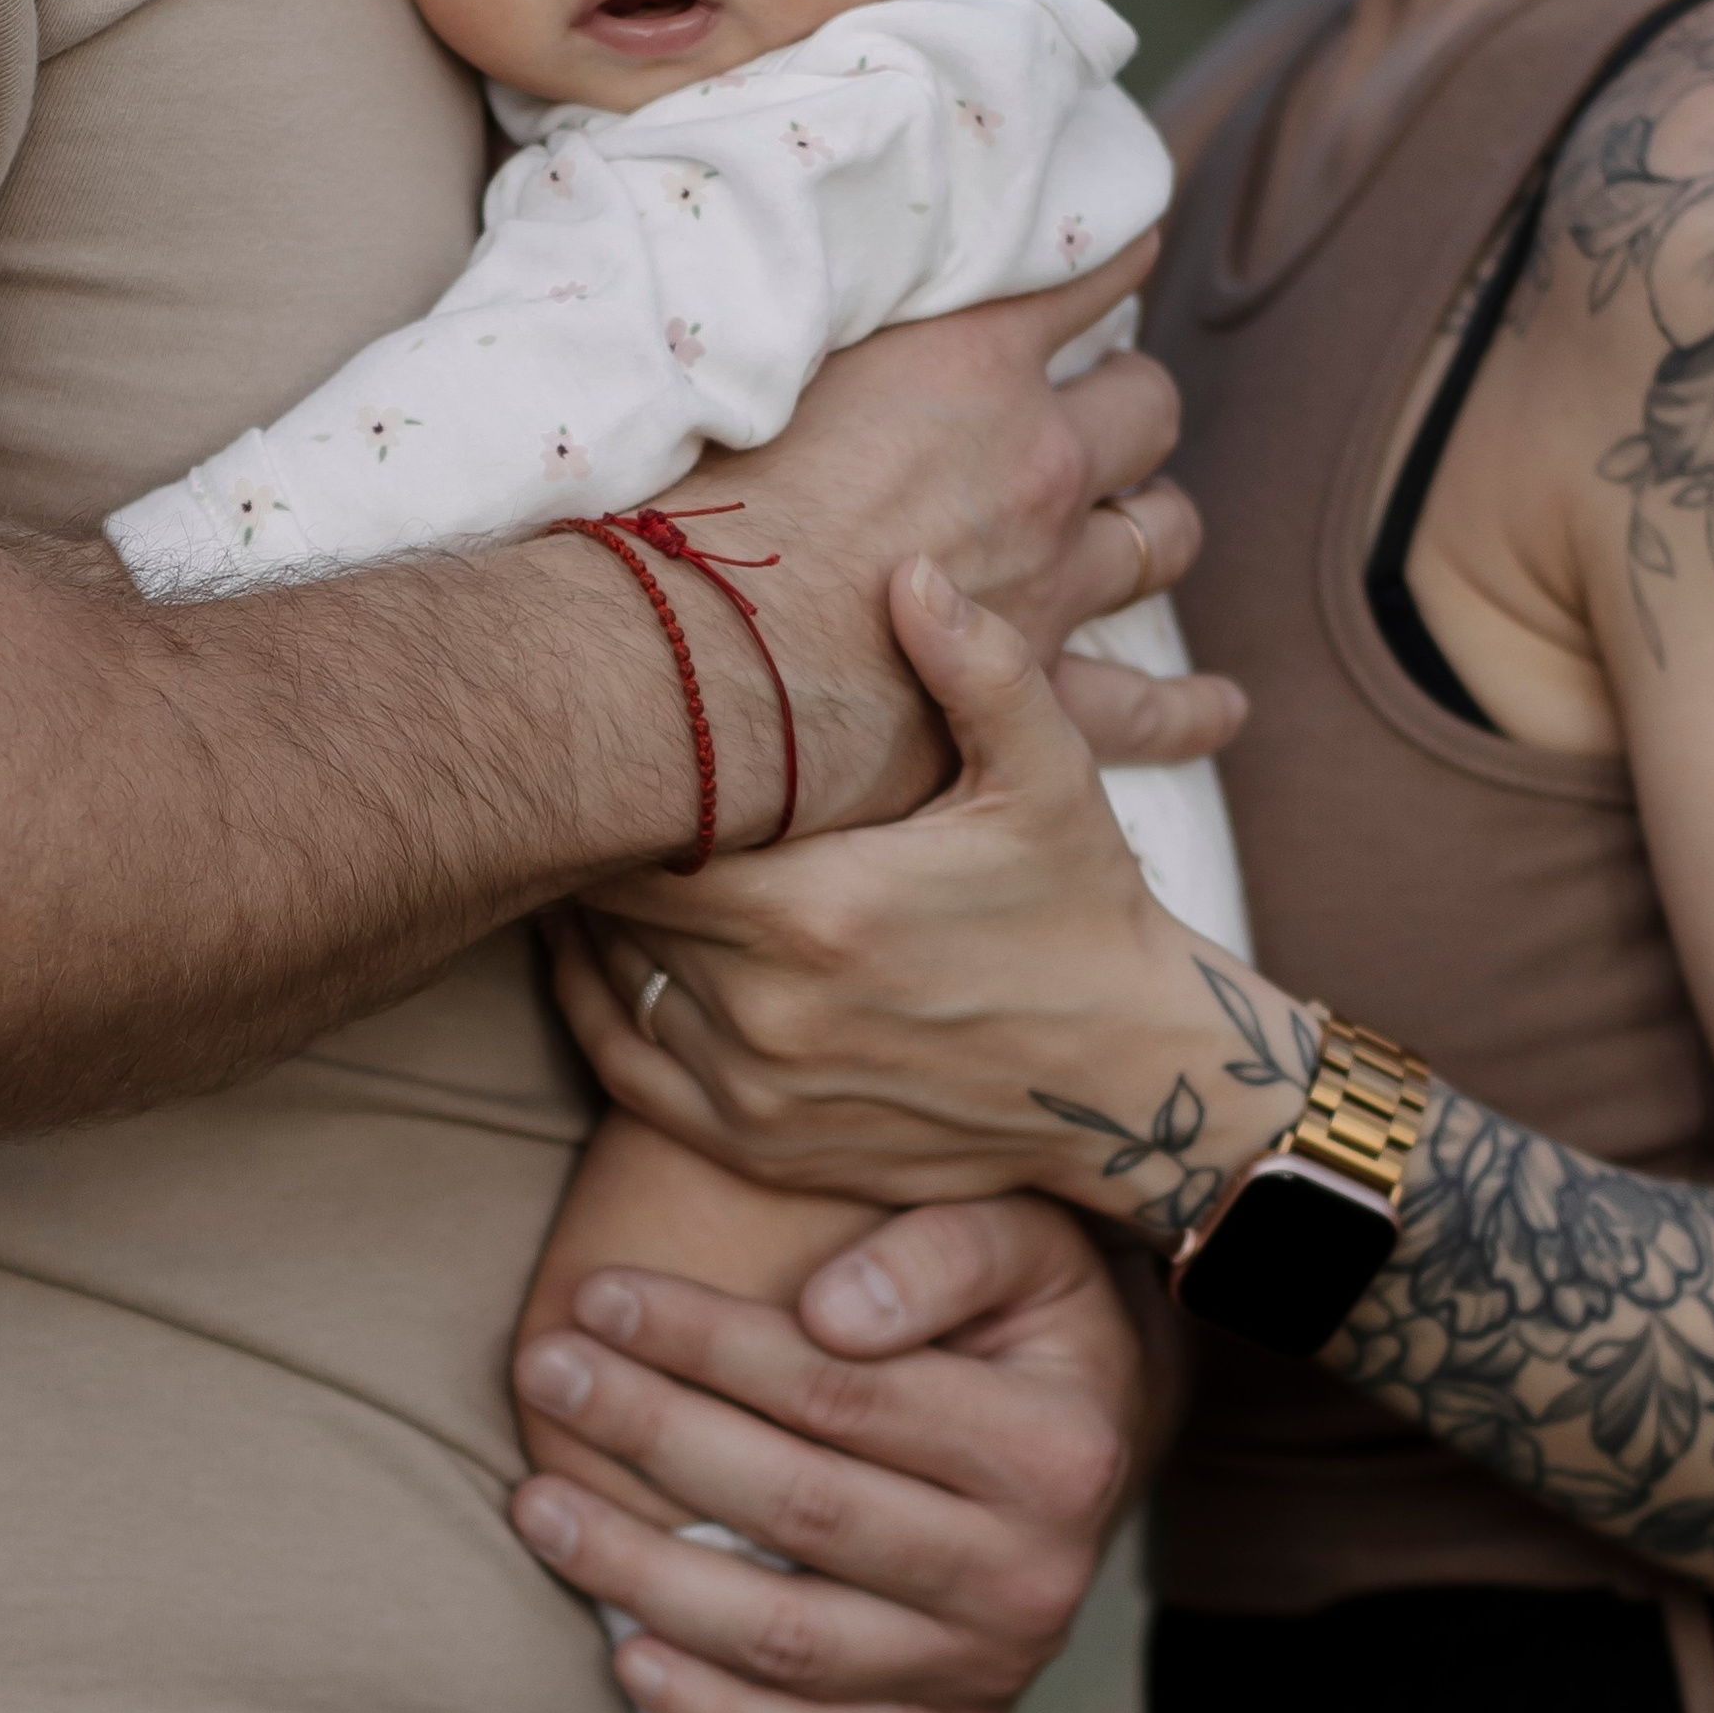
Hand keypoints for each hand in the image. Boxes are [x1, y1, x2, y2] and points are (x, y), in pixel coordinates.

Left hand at [508, 1193, 1142, 1712]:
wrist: (1098, 1445)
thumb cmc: (1031, 1319)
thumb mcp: (1026, 1243)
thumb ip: (943, 1250)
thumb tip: (830, 1312)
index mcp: (1057, 1448)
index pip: (844, 1393)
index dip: (709, 1342)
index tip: (602, 1295)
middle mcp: (1033, 1576)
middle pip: (800, 1510)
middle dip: (651, 1433)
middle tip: (544, 1370)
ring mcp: (990, 1672)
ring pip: (787, 1640)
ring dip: (642, 1577)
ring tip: (536, 1503)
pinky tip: (623, 1655)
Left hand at [551, 555, 1279, 1227]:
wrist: (1126, 1077)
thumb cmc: (1083, 909)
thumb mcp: (1051, 776)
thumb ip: (978, 668)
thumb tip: (912, 567)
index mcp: (819, 908)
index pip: (651, 835)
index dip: (627, 781)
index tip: (618, 726)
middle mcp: (769, 1010)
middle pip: (618, 906)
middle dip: (605, 841)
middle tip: (590, 777)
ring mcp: (757, 1088)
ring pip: (611, 980)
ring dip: (596, 919)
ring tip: (587, 849)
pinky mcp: (757, 1145)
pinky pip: (626, 1070)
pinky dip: (597, 1007)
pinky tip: (595, 953)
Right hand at [658, 237, 1214, 836]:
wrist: (684, 658)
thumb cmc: (686, 502)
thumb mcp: (760, 358)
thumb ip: (827, 320)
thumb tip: (825, 283)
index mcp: (970, 362)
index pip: (1081, 278)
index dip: (1106, 259)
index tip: (1120, 246)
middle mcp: (1037, 461)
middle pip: (1146, 408)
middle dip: (1132, 403)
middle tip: (1104, 407)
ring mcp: (1049, 581)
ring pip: (1164, 534)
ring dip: (1158, 519)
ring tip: (1144, 518)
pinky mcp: (1030, 692)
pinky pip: (1145, 704)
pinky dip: (1191, 706)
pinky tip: (1222, 705)